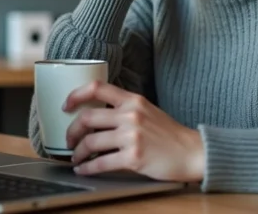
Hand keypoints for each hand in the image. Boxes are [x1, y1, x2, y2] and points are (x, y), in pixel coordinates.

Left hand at [63, 81, 204, 182]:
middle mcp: (131, 115)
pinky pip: (101, 163)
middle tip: (69, 140)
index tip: (65, 105)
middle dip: (71, 131)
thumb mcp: (147, 111)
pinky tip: (84, 170)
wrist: (191, 152)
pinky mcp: (133, 157)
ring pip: (91, 142)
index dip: (75, 95)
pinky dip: (88, 169)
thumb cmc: (169, 134)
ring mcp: (132, 136)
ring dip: (77, 153)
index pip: (97, 87)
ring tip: (76, 158)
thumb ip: (125, 109)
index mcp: (133, 100)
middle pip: (87, 118)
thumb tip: (97, 116)